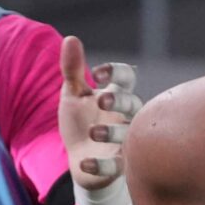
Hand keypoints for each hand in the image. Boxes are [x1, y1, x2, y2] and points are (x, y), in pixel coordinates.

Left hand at [58, 35, 139, 188]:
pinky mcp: (117, 166)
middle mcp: (126, 117)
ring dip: (111, 132)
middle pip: (134, 103)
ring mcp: (124, 142)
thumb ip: (72, 70)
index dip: (115, 72)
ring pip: (129, 135)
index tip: (95, 74)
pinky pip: (116, 166)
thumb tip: (71, 39)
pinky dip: (101, 164)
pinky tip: (85, 162)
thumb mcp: (73, 95)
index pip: (126, 77)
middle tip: (102, 101)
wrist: (81, 161)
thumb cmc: (80, 122)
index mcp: (116, 95)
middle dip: (119, 101)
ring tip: (92, 133)